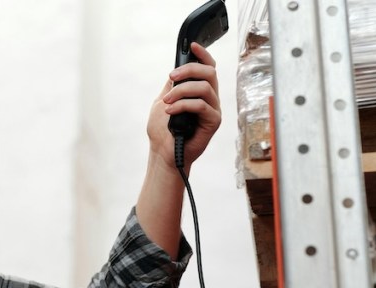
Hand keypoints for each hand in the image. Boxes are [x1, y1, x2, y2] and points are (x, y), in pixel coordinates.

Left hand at [147, 42, 221, 171]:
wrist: (162, 153)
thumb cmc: (163, 130)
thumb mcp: (163, 101)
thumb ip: (172, 86)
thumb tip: (177, 69)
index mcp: (199, 91)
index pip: (208, 68)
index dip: (203, 55)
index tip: (192, 45)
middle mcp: (209, 98)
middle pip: (209, 72)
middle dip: (189, 70)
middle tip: (172, 78)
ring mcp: (212, 109)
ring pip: (205, 87)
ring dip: (182, 91)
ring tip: (167, 101)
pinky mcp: (213, 122)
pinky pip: (201, 105)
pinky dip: (183, 105)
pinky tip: (170, 111)